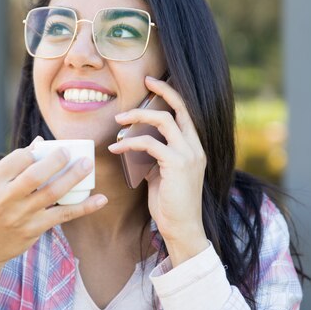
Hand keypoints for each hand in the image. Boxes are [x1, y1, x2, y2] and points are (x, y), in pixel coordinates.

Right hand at [0, 137, 107, 266]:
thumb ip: (12, 164)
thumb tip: (40, 143)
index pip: (18, 158)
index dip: (35, 151)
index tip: (45, 150)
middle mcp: (4, 198)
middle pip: (36, 174)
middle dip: (57, 160)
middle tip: (70, 151)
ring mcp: (21, 215)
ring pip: (53, 192)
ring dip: (73, 177)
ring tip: (88, 164)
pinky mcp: (34, 229)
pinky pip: (63, 215)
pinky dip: (84, 207)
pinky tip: (100, 199)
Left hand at [108, 76, 207, 264]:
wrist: (182, 227)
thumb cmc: (170, 203)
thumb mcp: (162, 174)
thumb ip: (155, 157)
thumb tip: (137, 145)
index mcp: (194, 147)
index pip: (185, 112)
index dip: (170, 94)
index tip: (153, 83)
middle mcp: (195, 147)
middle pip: (180, 108)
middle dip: (162, 91)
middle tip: (144, 82)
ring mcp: (188, 154)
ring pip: (163, 121)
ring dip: (138, 116)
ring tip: (118, 120)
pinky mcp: (177, 164)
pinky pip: (149, 144)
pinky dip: (129, 143)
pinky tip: (115, 148)